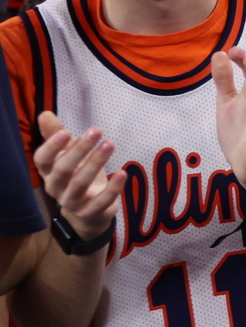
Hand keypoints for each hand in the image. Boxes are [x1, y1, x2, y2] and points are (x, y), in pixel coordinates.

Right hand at [32, 112, 118, 242]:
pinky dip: (112, 189)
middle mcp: (56, 187)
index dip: (51, 147)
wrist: (87, 211)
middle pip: (62, 170)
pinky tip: (122, 173)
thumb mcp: (67, 153)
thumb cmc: (76, 174)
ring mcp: (72, 202)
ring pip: (80, 184)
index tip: (66, 131)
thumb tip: (44, 113)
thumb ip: (56, 135)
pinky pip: (100, 202)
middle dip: (79, 150)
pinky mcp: (90, 212)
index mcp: (48, 172)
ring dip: (96, 163)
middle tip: (96, 130)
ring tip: (110, 144)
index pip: (42, 160)